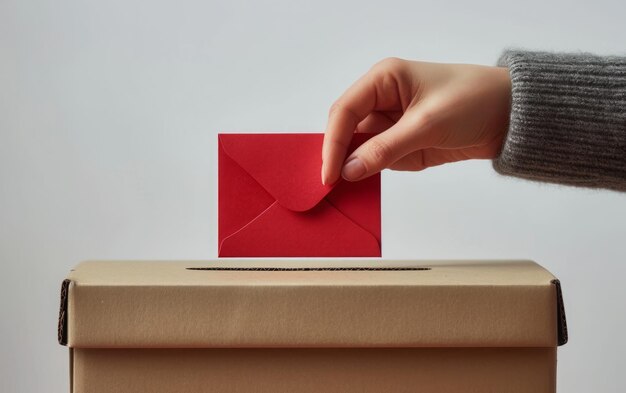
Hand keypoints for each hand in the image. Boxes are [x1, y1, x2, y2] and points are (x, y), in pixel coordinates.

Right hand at [321, 58, 511, 183]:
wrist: (510, 116)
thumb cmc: (473, 101)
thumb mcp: (427, 125)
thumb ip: (385, 149)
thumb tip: (349, 171)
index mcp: (383, 79)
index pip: (345, 111)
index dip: (333, 143)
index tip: (329, 174)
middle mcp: (382, 98)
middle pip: (347, 130)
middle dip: (341, 156)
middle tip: (331, 186)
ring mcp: (392, 122)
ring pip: (361, 148)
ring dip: (358, 166)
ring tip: (346, 189)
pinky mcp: (403, 141)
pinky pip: (380, 159)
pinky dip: (376, 171)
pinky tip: (369, 182)